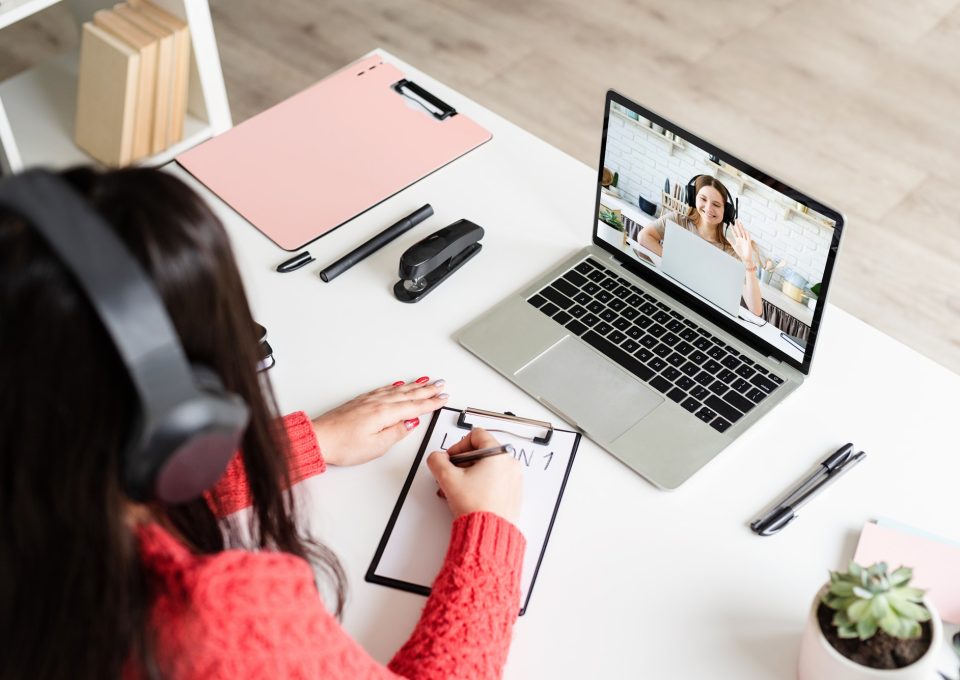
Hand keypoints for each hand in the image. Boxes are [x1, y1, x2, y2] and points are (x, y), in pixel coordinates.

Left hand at [312, 378, 447, 465]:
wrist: (318, 438)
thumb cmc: (342, 445)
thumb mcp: (376, 446)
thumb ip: (396, 433)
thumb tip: (411, 422)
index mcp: (385, 413)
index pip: (415, 406)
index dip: (431, 403)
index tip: (443, 398)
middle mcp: (378, 403)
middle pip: (409, 394)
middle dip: (427, 390)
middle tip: (441, 385)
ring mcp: (368, 400)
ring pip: (398, 389)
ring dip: (414, 386)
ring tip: (426, 381)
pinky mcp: (360, 401)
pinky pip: (384, 389)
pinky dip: (395, 385)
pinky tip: (398, 384)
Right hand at [427, 428, 521, 523]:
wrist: (488, 532)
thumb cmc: (477, 507)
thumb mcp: (448, 478)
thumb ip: (437, 461)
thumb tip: (437, 458)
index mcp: (498, 454)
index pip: (476, 434)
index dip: (458, 445)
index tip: (451, 458)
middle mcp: (510, 464)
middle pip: (481, 452)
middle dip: (462, 463)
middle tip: (452, 475)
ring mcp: (513, 479)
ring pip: (487, 468)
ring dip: (469, 475)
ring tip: (458, 489)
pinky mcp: (513, 493)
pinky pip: (495, 480)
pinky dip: (480, 484)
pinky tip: (469, 497)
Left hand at [730, 219, 753, 264]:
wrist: (745, 258)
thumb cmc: (740, 252)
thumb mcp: (734, 246)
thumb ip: (731, 241)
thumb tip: (727, 237)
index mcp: (738, 240)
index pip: (735, 232)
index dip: (732, 228)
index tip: (730, 224)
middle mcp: (741, 239)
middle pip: (739, 231)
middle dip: (737, 225)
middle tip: (736, 220)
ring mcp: (745, 240)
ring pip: (743, 233)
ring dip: (742, 228)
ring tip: (740, 223)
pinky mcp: (748, 244)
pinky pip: (748, 238)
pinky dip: (747, 235)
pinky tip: (746, 231)